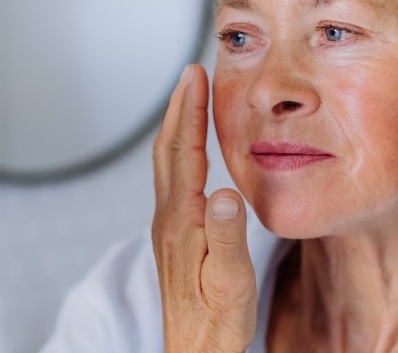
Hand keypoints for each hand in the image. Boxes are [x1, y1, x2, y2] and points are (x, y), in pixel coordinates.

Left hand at [151, 64, 256, 352]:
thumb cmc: (216, 324)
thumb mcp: (231, 283)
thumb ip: (228, 238)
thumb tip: (226, 193)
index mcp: (184, 222)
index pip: (184, 152)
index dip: (189, 110)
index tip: (194, 74)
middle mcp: (169, 220)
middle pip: (168, 150)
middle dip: (178, 107)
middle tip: (189, 73)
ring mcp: (169, 228)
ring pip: (167, 164)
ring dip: (176, 126)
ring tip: (189, 101)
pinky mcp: (175, 238)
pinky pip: (174, 180)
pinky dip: (181, 152)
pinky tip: (192, 154)